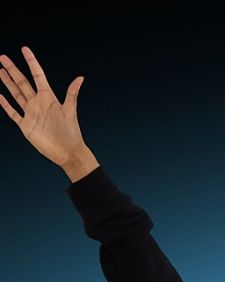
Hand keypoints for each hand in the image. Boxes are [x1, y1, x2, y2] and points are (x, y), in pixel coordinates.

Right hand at [0, 45, 97, 180]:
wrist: (68, 153)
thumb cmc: (72, 133)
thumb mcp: (70, 111)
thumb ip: (72, 94)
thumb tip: (81, 77)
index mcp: (48, 98)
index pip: (37, 75)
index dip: (31, 62)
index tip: (24, 49)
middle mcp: (38, 103)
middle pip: (23, 83)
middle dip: (13, 70)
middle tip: (2, 57)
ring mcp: (31, 114)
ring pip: (16, 94)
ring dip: (8, 83)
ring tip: (0, 70)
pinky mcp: (26, 126)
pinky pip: (13, 113)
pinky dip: (6, 105)